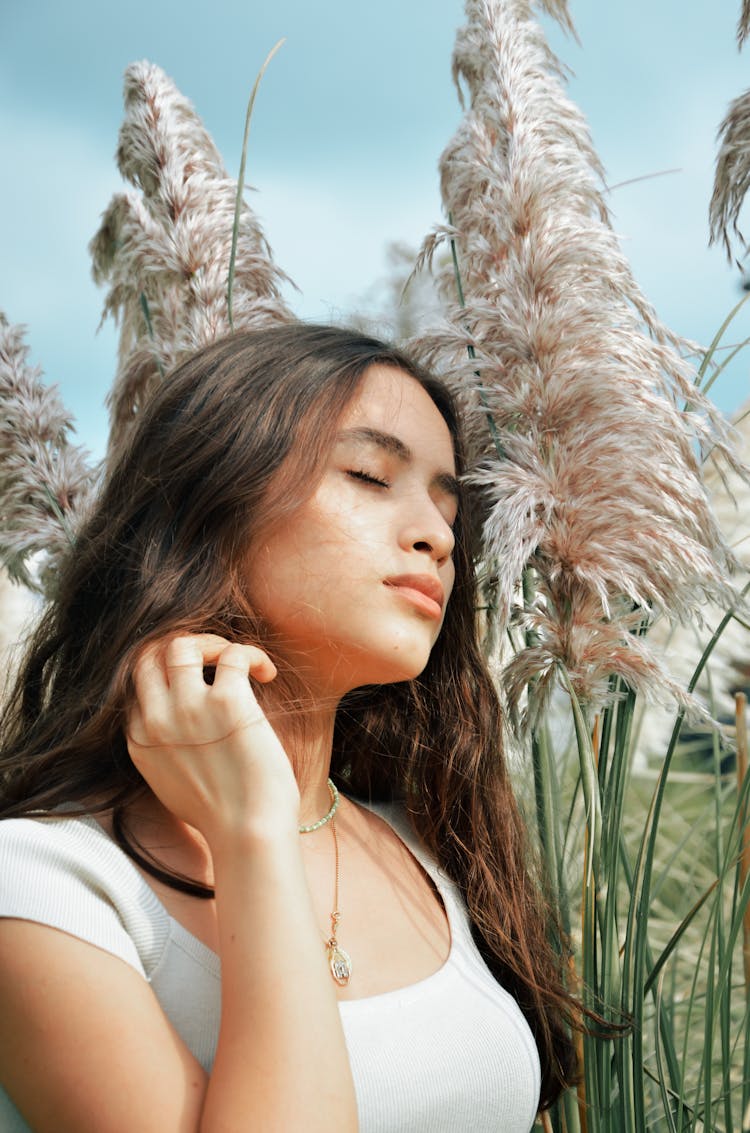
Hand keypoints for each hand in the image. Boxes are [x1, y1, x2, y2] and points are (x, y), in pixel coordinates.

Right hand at [126, 634, 299, 844]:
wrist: (247, 834)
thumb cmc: (222, 814)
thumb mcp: (170, 782)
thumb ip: (164, 748)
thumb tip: (181, 722)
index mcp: (140, 740)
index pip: (136, 683)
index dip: (165, 670)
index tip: (196, 676)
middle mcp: (157, 720)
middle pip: (149, 655)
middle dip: (181, 649)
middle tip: (214, 660)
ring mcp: (189, 708)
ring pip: (183, 644)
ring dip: (212, 643)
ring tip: (237, 662)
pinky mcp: (229, 702)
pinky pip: (234, 653)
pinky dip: (252, 654)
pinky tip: (267, 673)